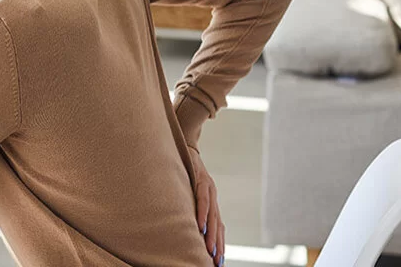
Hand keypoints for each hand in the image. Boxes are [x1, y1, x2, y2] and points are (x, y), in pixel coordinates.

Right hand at [190, 146, 225, 265]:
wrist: (183, 144)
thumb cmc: (181, 169)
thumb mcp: (184, 190)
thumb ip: (187, 204)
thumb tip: (184, 222)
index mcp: (210, 200)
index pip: (218, 226)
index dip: (219, 243)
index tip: (218, 260)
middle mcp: (212, 196)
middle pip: (218, 225)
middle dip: (217, 244)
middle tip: (216, 261)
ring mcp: (209, 188)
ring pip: (212, 216)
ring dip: (211, 235)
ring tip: (210, 251)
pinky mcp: (202, 180)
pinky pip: (203, 200)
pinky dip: (202, 214)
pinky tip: (202, 228)